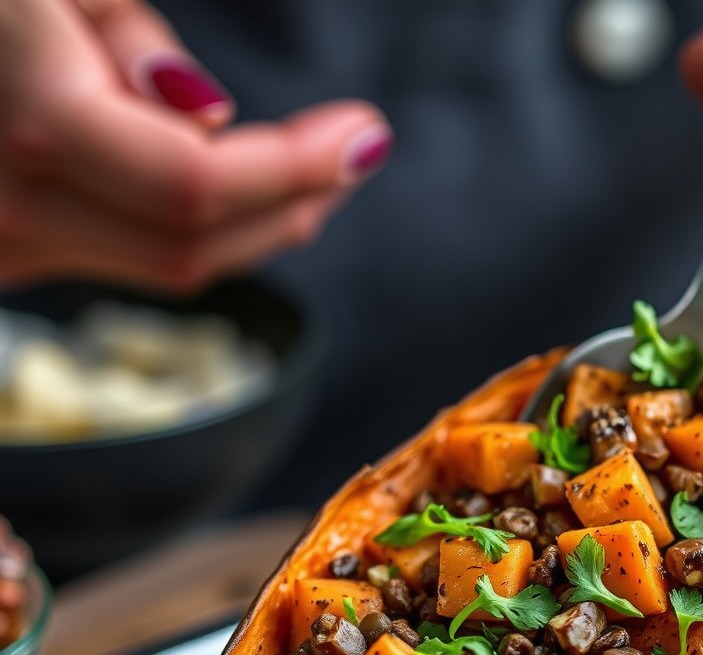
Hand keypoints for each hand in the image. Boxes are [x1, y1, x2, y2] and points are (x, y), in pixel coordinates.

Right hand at [0, 0, 391, 290]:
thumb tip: (204, 117)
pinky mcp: (2, 247)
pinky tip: (235, 190)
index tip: (366, 134)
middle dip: (294, 206)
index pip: (199, 187)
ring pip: (162, 266)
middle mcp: (8, 209)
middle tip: (354, 155)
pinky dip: (193, 230)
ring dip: (257, 227)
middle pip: (193, 248)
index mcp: (29, 125)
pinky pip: (121, 254)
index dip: (296, 169)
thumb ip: (129, 41)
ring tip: (319, 173)